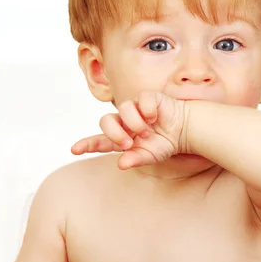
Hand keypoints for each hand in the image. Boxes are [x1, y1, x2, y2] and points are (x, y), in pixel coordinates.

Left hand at [71, 91, 188, 169]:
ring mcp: (135, 108)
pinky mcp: (147, 97)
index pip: (101, 140)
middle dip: (114, 133)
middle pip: (105, 121)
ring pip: (123, 109)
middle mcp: (124, 121)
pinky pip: (141, 100)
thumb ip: (135, 159)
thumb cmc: (165, 142)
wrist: (185, 129)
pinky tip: (156, 117)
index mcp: (122, 137)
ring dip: (134, 123)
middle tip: (128, 143)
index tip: (74, 149)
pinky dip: (147, 110)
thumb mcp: (151, 156)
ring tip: (147, 132)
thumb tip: (121, 164)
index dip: (87, 144)